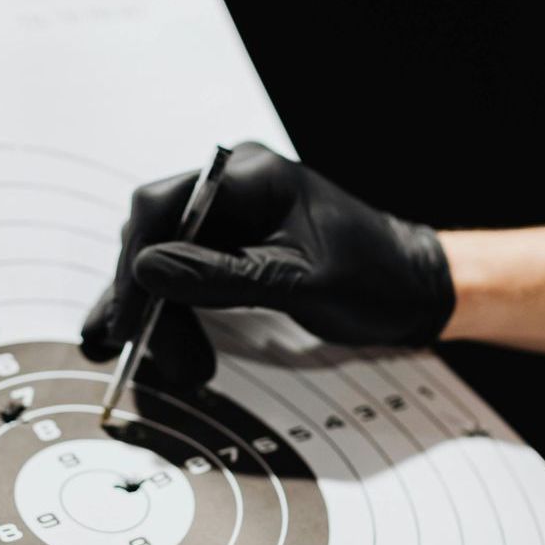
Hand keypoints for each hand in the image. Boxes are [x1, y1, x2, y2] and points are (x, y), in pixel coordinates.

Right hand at [80, 142, 453, 386]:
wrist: (415, 289)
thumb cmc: (376, 278)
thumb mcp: (300, 283)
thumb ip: (223, 275)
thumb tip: (147, 270)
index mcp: (253, 177)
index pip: (162, 205)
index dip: (135, 264)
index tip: (129, 321)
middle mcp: (234, 188)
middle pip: (158, 237)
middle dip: (150, 301)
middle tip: (154, 357)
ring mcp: (233, 217)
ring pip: (167, 262)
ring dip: (163, 316)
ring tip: (181, 367)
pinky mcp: (235, 247)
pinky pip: (188, 275)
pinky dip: (177, 313)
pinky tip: (167, 346)